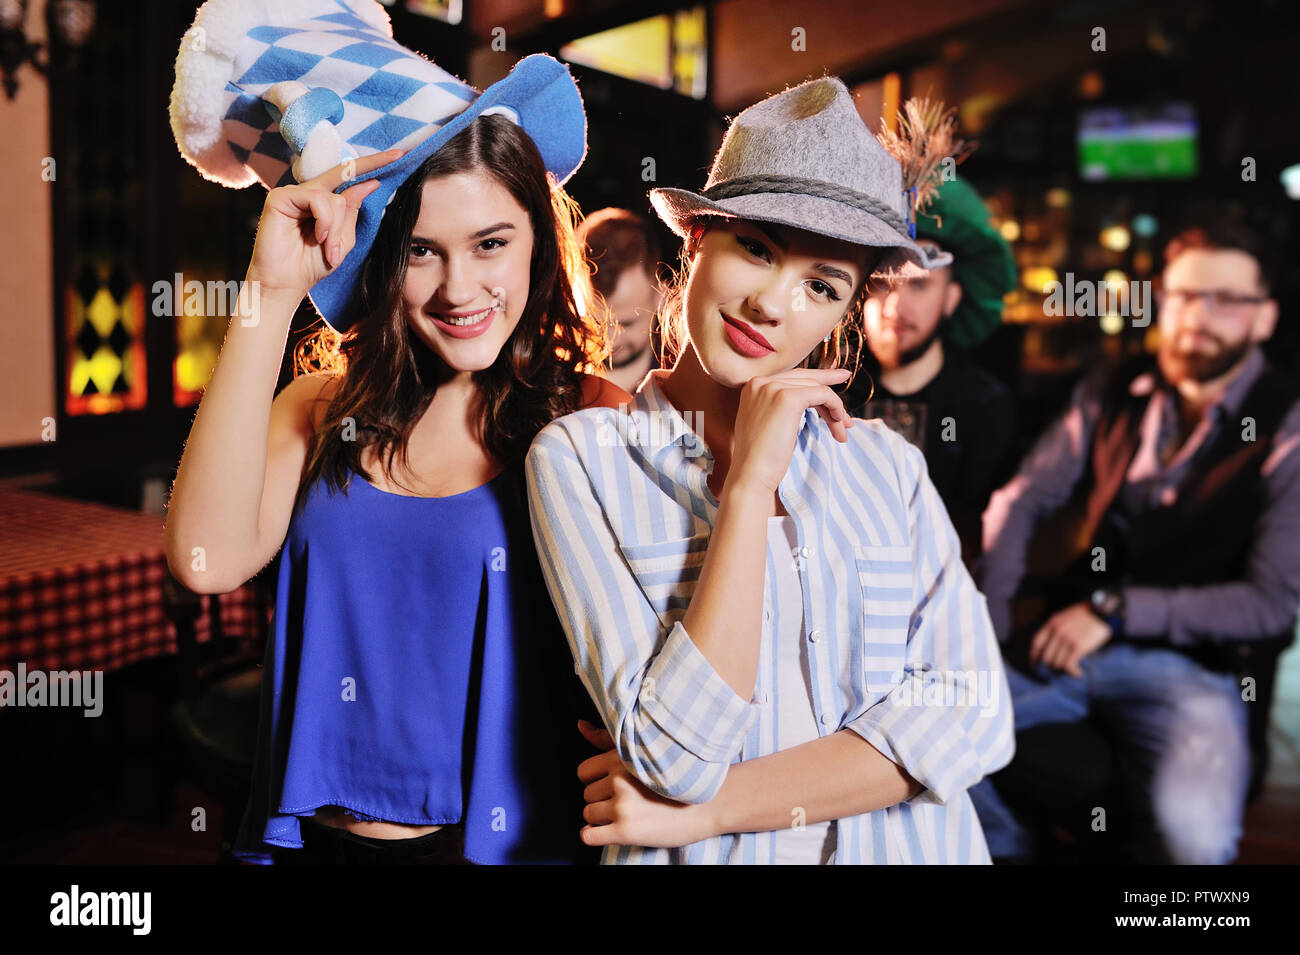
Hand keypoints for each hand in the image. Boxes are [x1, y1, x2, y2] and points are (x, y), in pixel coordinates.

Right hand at [246, 147, 404, 298]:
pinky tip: (319, 238)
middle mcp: (310, 192)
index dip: (372, 166)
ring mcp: (294, 193)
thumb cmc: (311, 264)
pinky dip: (325, 222)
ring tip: (329, 249)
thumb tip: (369, 183)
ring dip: (337, 227)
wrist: (286, 284)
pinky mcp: (280, 197)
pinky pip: (318, 199)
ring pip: (335, 198)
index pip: (350, 179)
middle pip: (344, 171)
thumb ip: (352, 211)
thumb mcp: (342, 239)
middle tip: (399, 154)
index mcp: (325, 201)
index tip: (399, 154)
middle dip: (372, 163)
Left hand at [575, 720, 716, 849]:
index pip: (583, 772)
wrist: (709, 803)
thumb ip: (606, 739)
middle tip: (627, 801)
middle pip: (586, 795)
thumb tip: (579, 725)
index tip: (614, 785)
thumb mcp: (643, 751)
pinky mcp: (625, 831)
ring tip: (628, 814)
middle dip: (602, 800)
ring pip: (588, 814)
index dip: (597, 781)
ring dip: (602, 818)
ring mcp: (622, 806)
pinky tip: (612, 831)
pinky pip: (589, 835)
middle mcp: (619, 780)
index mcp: (621, 759)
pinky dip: (596, 835)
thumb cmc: (677, 776)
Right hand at [729, 368, 854, 494]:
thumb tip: (812, 396)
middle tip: (847, 387)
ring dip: (835, 409)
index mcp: (753, 386)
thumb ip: (781, 405)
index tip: (837, 378)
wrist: (750, 475)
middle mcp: (761, 381)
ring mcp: (773, 388)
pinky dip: (835, 407)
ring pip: (817, 388)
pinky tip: (839, 423)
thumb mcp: (769, 422)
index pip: (792, 377)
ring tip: (843, 429)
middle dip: (829, 390)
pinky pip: (823, 394)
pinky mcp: (788, 398)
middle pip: (805, 379)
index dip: (816, 379)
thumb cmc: (761, 458)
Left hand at [1029, 601, 1111, 676]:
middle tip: (1060, 669)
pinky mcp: (1078, 646)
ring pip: (1056, 663)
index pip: (1036, 643)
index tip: (1034, 664)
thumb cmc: (1086, 615)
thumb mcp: (1065, 617)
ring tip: (1071, 670)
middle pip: (1046, 656)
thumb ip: (1057, 629)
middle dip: (1052, 666)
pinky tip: (1078, 673)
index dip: (1034, 656)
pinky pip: (1068, 665)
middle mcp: (1057, 631)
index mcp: (1052, 623)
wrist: (1102, 611)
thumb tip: (1052, 648)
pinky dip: (1072, 672)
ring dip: (1064, 670)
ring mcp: (1066, 639)